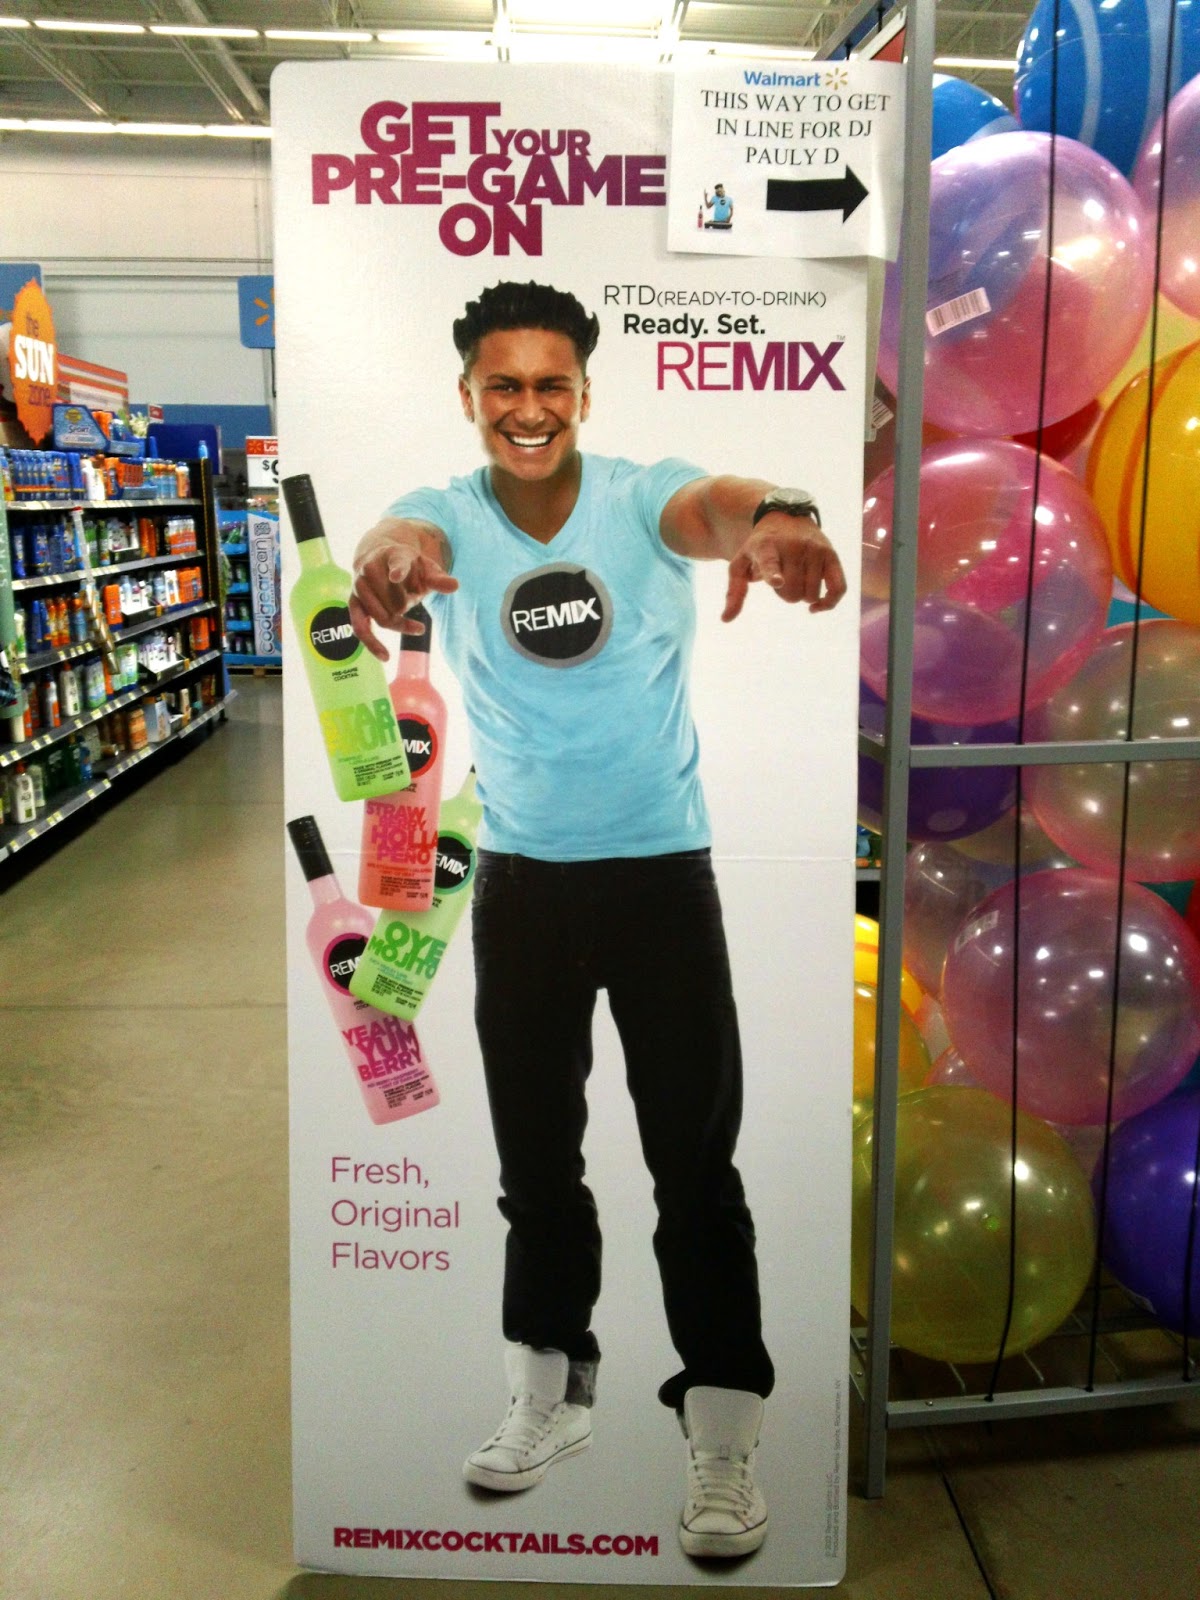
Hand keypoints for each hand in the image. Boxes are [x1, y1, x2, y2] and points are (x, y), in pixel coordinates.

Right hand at [349, 519, 457, 660]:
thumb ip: (439, 579)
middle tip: (413, 598)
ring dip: (398, 621)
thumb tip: (455, 586)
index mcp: (393, 555)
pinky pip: (360, 627)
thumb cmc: (408, 567)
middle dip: (408, 606)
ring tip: (409, 613)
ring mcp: (358, 585)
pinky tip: (385, 656)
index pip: (396, 564)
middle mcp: (370, 568)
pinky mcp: (353, 603)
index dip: (397, 570)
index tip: (396, 576)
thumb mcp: (426, 570)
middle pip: (393, 600)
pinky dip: (372, 643)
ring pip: (381, 617)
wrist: (379, 559)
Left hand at [721, 514, 845, 621]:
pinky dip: (828, 603)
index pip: (770, 562)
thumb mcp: (741, 563)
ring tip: (795, 579)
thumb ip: (735, 591)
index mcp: (766, 547)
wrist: (786, 516)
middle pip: (792, 593)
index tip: (776, 581)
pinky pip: (838, 589)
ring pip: (811, 595)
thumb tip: (725, 620)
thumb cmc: (760, 547)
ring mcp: (815, 549)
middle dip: (784, 594)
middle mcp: (794, 546)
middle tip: (781, 578)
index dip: (773, 573)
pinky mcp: (832, 555)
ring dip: (801, 596)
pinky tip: (815, 607)